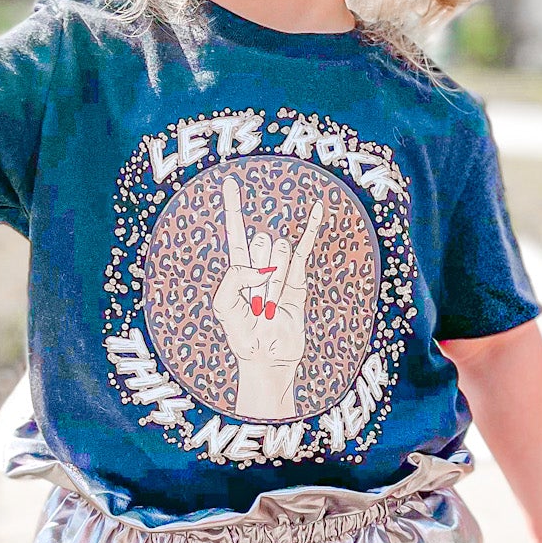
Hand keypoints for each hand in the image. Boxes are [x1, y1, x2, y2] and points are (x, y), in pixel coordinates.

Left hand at [212, 173, 323, 418]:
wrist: (268, 361)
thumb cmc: (242, 337)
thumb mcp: (224, 308)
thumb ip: (234, 279)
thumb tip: (263, 266)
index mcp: (237, 270)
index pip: (235, 232)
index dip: (233, 208)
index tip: (230, 181)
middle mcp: (259, 266)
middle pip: (261, 244)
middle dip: (260, 272)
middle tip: (257, 302)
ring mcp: (280, 273)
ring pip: (280, 253)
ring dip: (275, 282)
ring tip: (270, 306)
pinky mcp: (299, 282)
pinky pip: (304, 251)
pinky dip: (311, 229)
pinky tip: (317, 208)